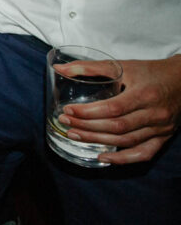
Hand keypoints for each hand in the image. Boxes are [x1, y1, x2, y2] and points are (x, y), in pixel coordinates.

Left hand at [56, 55, 180, 163]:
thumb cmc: (151, 71)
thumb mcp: (123, 65)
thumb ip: (91, 67)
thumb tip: (60, 68)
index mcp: (145, 94)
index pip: (113, 108)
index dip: (88, 112)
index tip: (68, 111)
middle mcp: (154, 114)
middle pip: (117, 127)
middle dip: (87, 127)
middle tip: (66, 123)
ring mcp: (161, 128)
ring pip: (127, 141)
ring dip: (98, 141)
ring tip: (75, 136)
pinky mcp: (164, 137)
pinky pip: (144, 153)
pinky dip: (123, 159)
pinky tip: (102, 157)